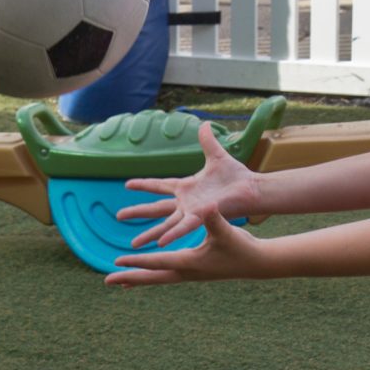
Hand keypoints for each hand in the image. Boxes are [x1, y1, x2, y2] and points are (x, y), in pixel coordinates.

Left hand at [105, 213, 265, 287]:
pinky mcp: (193, 272)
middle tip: (107, 281)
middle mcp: (186, 272)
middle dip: (130, 278)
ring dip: (138, 279)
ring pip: (157, 278)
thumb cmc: (240, 247)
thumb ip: (214, 219)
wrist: (255, 264)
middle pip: (152, 277)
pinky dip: (152, 273)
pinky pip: (165, 274)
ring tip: (120, 282)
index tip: (117, 262)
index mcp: (190, 263)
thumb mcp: (226, 231)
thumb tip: (207, 206)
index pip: (158, 262)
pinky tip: (146, 273)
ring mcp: (189, 274)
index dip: (137, 261)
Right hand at [118, 123, 259, 248]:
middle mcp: (185, 202)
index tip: (127, 184)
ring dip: (149, 234)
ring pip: (165, 224)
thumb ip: (207, 141)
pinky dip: (172, 234)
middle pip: (155, 208)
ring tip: (133, 245)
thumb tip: (204, 124)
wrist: (251, 188)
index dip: (144, 184)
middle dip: (137, 212)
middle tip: (118, 216)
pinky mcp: (201, 217)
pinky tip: (160, 243)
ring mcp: (191, 211)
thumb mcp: (216, 155)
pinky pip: (183, 227)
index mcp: (186, 187)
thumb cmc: (236, 175)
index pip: (159, 185)